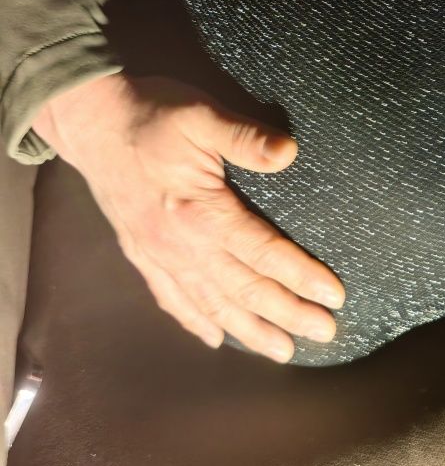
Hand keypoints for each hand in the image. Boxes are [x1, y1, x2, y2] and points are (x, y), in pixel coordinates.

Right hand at [32, 72, 344, 361]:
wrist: (90, 121)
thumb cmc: (151, 114)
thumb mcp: (201, 114)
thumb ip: (245, 137)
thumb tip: (289, 153)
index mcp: (200, 212)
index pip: (262, 253)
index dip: (301, 276)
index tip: (333, 297)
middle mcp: (179, 245)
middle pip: (243, 289)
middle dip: (287, 314)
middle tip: (325, 334)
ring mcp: (157, 254)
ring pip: (210, 304)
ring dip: (250, 330)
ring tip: (282, 351)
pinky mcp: (140, 254)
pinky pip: (171, 298)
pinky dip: (195, 322)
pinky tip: (215, 338)